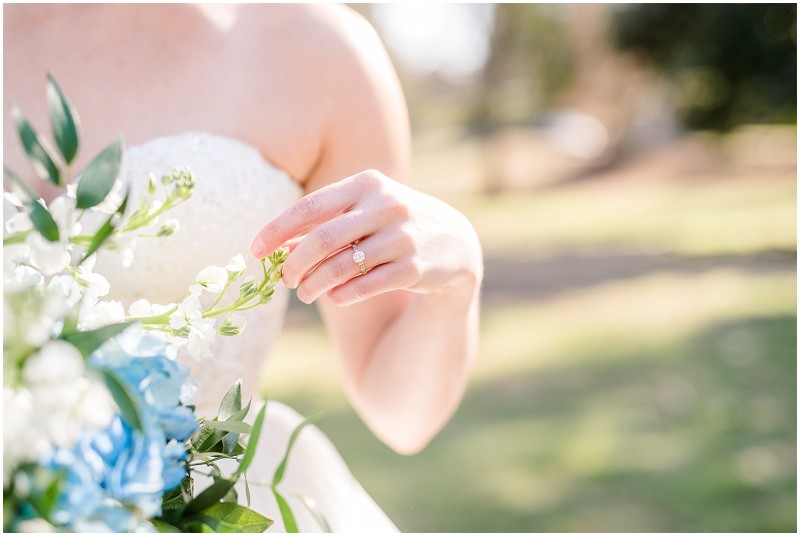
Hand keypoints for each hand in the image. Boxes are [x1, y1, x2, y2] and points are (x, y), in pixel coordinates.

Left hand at [250, 170, 481, 305]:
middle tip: (283, 280)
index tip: (254, 250)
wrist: (454, 243)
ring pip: (343, 265)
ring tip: (303, 293)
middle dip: (295, 263)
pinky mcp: (415, 267)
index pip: (310, 207)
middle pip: (323, 238)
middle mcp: (387, 205)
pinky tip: (335, 297)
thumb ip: (324, 227)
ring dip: (315, 284)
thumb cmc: (393, 226)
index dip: (277, 230)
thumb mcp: (362, 215)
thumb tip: (278, 249)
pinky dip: (344, 294)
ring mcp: (403, 236)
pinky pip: (367, 284)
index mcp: (367, 184)